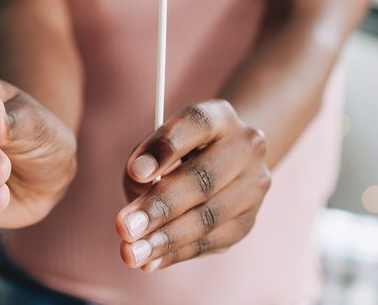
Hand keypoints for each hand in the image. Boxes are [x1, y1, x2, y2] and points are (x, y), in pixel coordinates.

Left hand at [116, 100, 270, 271]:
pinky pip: (212, 242)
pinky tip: (151, 261)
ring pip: (208, 217)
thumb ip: (144, 158)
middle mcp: (246, 147)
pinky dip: (177, 253)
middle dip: (159, 207)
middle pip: (202, 180)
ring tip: (132, 252)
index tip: (134, 172)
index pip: (195, 125)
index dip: (164, 149)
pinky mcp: (249, 221)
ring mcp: (254, 186)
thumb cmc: (179, 149)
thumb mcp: (159, 140)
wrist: (229, 158)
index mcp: (219, 116)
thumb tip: (139, 190)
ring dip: (166, 239)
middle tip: (123, 227)